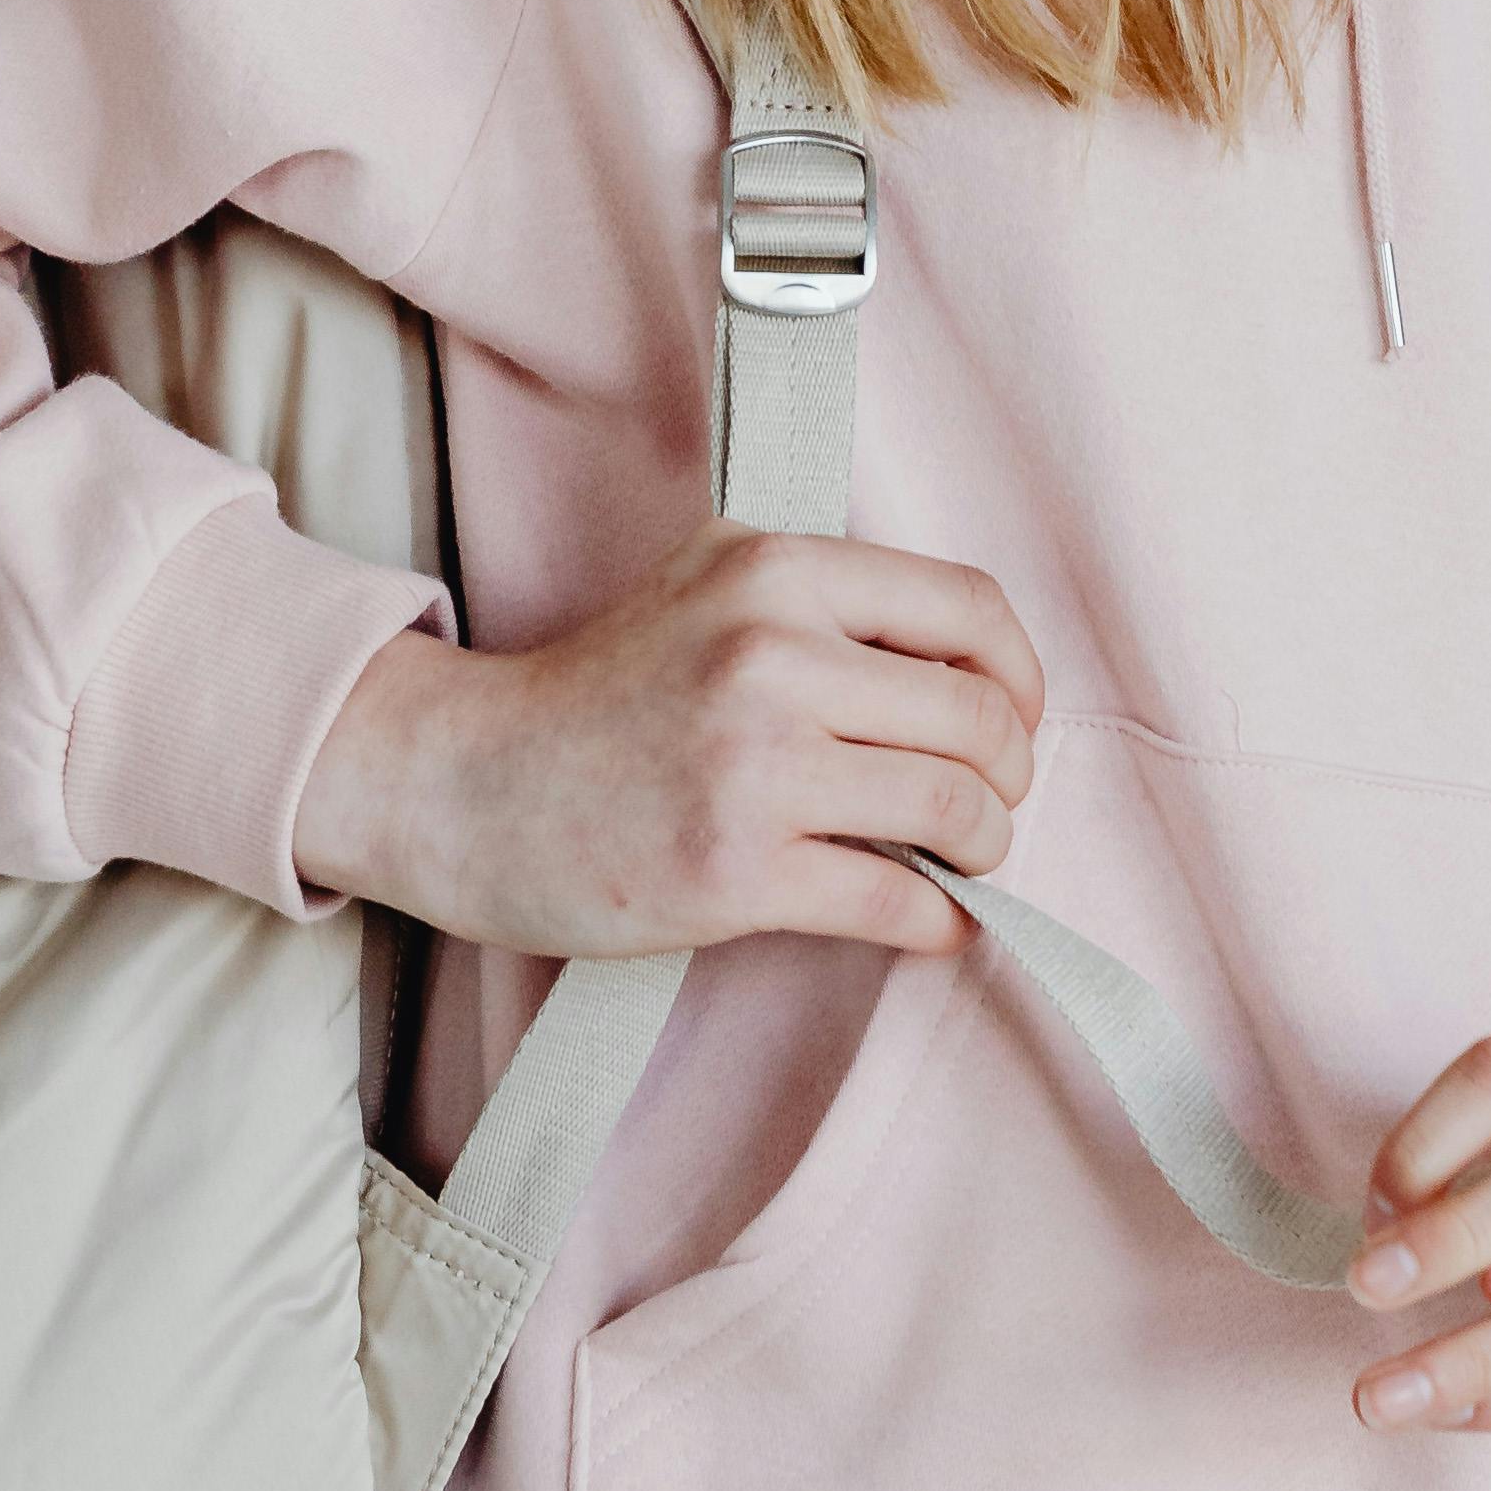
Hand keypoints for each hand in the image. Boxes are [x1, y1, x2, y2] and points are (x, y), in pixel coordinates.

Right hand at [293, 526, 1041, 961]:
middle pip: (978, 719)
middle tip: (990, 807)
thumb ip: (827, 604)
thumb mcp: (711, 586)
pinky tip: (931, 921)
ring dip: (985, 848)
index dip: (1020, 674)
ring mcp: (754, 765)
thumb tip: (970, 675)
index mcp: (774, 569)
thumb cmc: (602, 693)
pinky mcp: (737, 871)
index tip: (1014, 720)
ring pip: (956, 809)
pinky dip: (941, 922)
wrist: (471, 783)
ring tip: (963, 861)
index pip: (968, 606)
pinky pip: (898, 901)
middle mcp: (771, 652)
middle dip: (1009, 777)